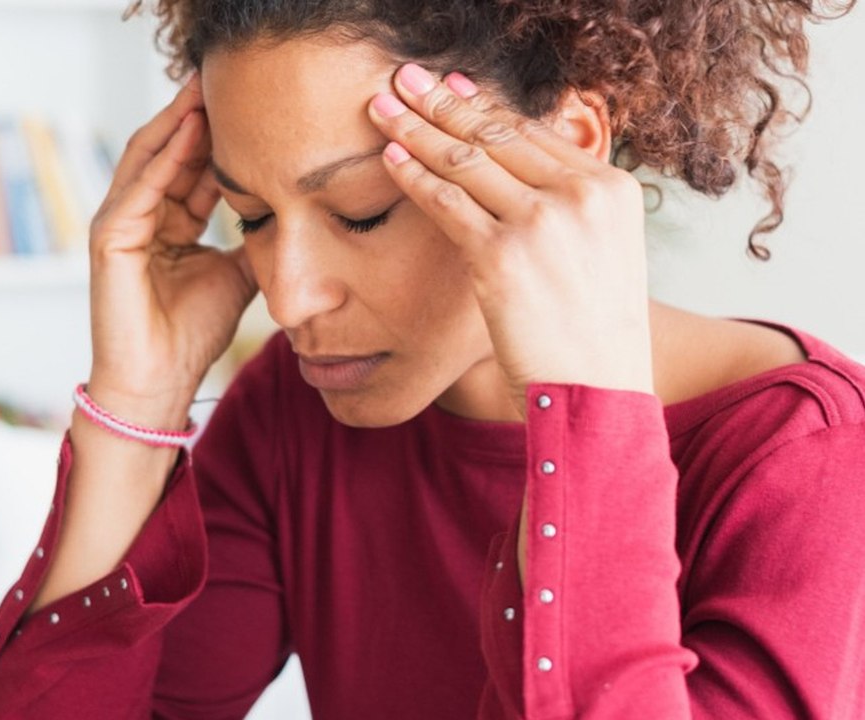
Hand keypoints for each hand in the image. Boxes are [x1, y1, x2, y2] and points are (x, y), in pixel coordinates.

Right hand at [87, 75, 257, 423]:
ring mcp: (121, 225)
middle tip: (224, 79)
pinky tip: (189, 128)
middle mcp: (142, 216)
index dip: (220, 138)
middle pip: (169, 153)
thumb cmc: (193, 332)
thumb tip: (289, 212)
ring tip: (205, 89)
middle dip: (196, 116)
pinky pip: (140, 188)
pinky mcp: (109, 239)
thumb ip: (253, 239)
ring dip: (178, 122)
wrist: (161, 380)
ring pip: (150, 159)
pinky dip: (164, 157)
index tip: (252, 108)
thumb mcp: (237, 273)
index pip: (193, 168)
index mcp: (170, 224)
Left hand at [367, 64, 653, 418]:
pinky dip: (412, 176)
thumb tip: (524, 178)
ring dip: (417, 129)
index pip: (534, 132)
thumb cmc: (594, 333)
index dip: (485, 106)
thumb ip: (573, 210)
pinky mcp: (502, 255)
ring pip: (465, 160)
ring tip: (384, 108)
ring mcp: (541, 222)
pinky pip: (445, 201)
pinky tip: (389, 158)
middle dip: (442, 103)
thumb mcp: (604, 256)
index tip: (452, 88)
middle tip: (405, 79)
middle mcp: (581, 194)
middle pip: (496, 134)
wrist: (597, 392)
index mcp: (611, 188)